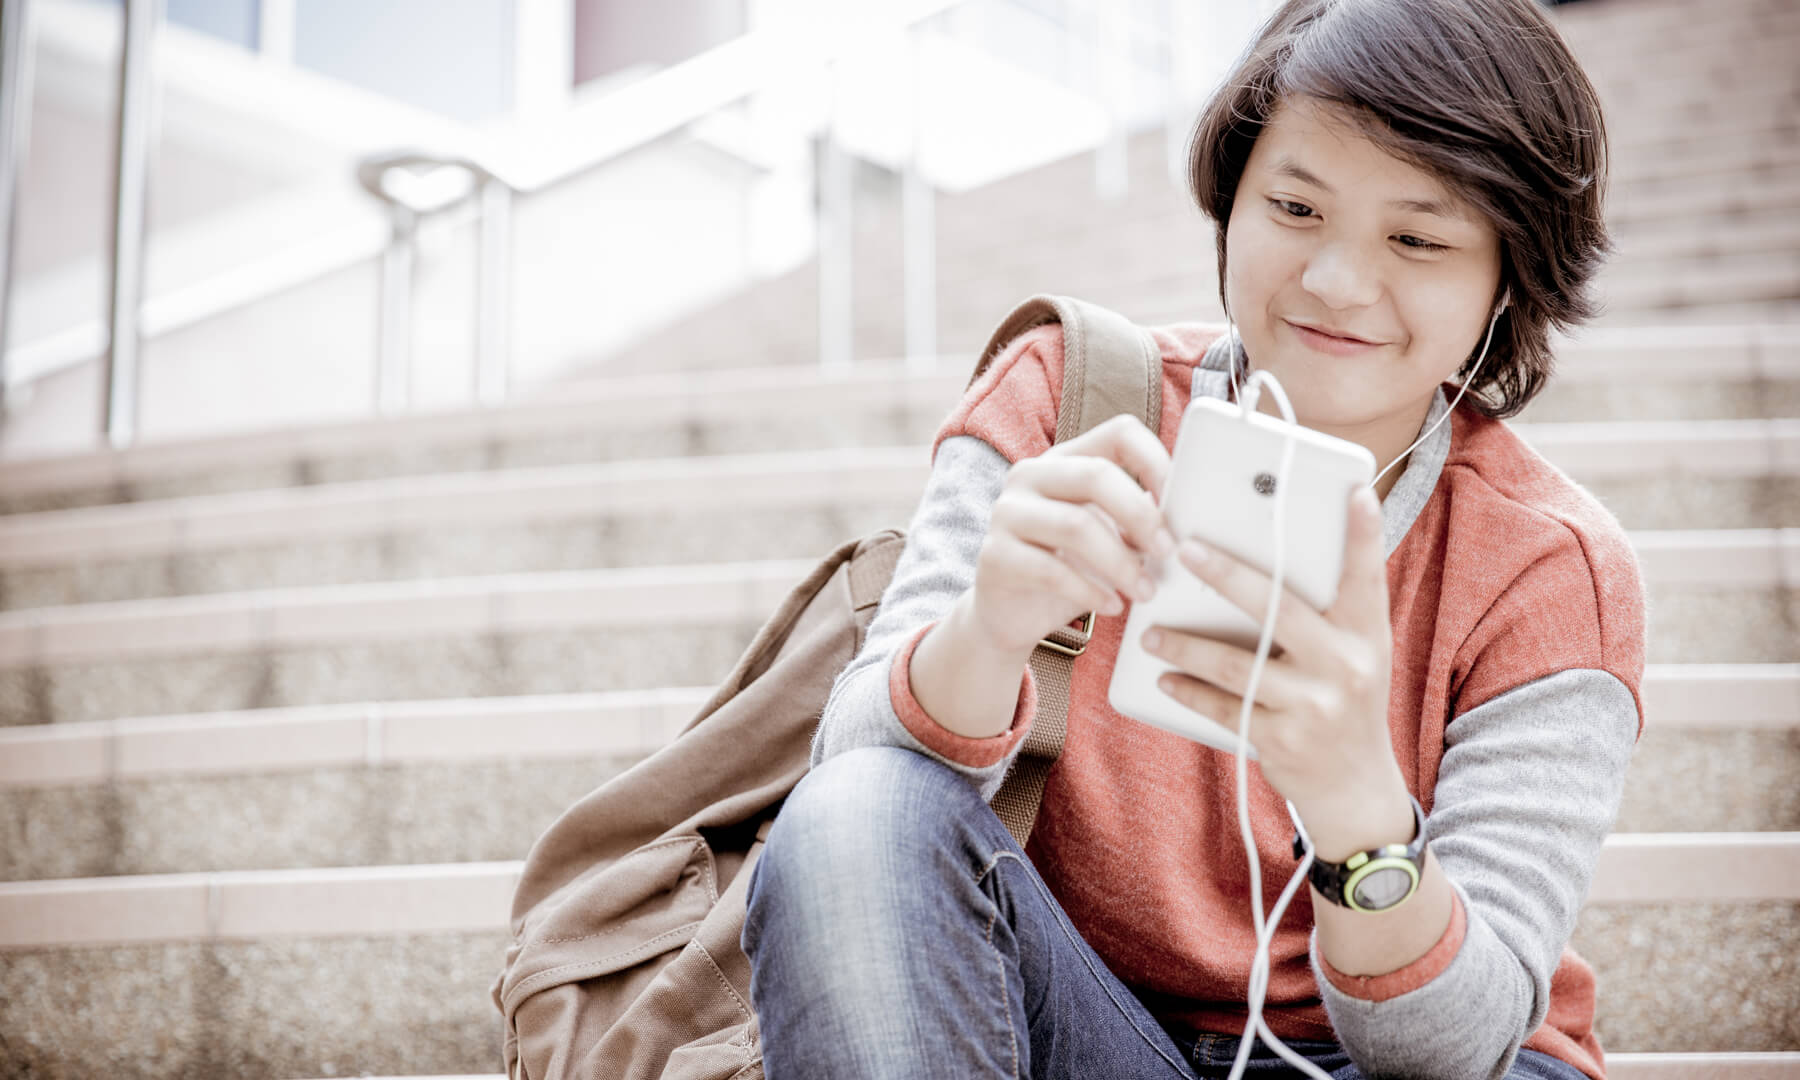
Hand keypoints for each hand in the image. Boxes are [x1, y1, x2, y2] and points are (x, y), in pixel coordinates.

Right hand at [963, 414, 1178, 657]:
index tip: (1180, 501)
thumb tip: (1190, 517)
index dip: (1156, 460)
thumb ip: (1138, 518)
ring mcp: (1007, 512)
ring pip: (1076, 525)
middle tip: (1168, 552)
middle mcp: (1030, 474)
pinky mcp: (995, 555)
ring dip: (1121, 563)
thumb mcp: (1109, 536)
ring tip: (1146, 591)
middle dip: (1141, 516)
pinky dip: (1090, 591)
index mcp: (1066, 459)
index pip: (1119, 433)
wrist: (1010, 614)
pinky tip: (1112, 607)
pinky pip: (1051, 570)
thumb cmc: (1069, 568)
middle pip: (1096, 475)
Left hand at [1137, 486, 1404, 815]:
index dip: (1363, 534)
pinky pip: (1223, 706)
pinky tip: (1163, 676)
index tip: (1354, 493)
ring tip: (1150, 632)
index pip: (1366, 576)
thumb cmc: (1344, 702)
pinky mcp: (1283, 739)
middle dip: (1227, 575)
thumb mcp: (1354, 655)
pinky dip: (1189, 690)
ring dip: (1186, 644)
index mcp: (1366, 635)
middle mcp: (1346, 665)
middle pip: (1279, 608)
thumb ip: (1325, 614)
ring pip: (1236, 663)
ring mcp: (1315, 704)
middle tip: (1184, 549)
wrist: (1357, 789)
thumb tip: (1265, 558)